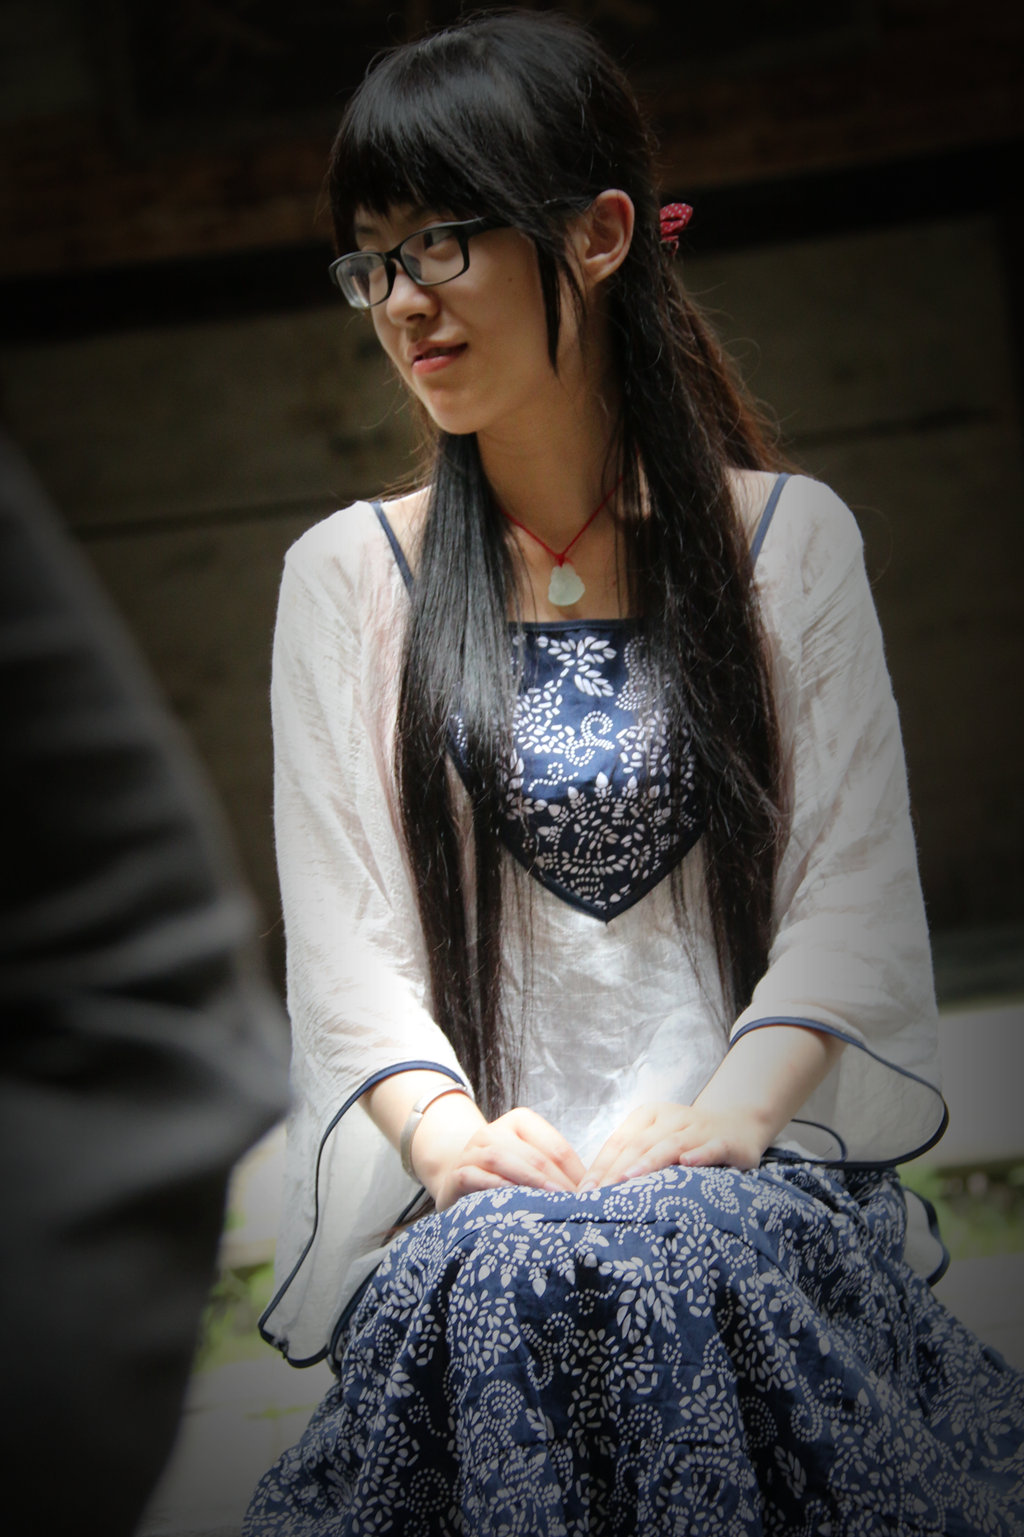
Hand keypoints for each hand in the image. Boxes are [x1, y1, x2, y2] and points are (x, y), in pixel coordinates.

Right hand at [422, 1106, 585, 1211]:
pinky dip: (496, 1188)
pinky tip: (513, 1202)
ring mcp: (474, 1150)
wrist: (456, 1174)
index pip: (555, 1147)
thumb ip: (558, 1170)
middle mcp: (495, 1131)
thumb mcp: (530, 1163)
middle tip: (577, 1206)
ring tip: (551, 1201)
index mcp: (521, 1122)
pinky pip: (476, 1177)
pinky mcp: (458, 1172)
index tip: (592, 1197)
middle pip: (533, 1155)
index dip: (576, 1172)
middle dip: (558, 1181)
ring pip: (503, 1160)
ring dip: (530, 1182)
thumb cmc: (505, 1173)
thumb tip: (606, 1186)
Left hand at [578, 1102, 771, 1190]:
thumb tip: (594, 1190)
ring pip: (670, 1144)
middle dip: (616, 1170)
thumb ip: (632, 1158)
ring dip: (648, 1162)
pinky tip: (687, 1163)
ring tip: (629, 1179)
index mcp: (648, 1116)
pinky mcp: (726, 1141)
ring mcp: (699, 1128)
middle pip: (639, 1144)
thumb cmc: (688, 1141)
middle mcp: (671, 1118)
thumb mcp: (657, 1142)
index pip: (619, 1142)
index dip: (600, 1166)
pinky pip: (712, 1147)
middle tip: (598, 1195)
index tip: (583, 1192)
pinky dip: (700, 1154)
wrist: (740, 1125)